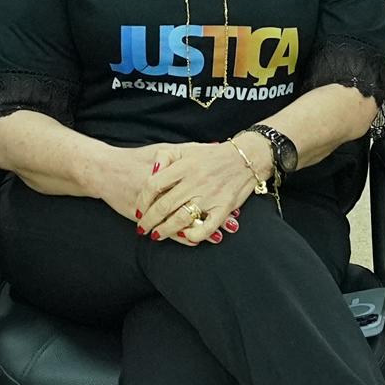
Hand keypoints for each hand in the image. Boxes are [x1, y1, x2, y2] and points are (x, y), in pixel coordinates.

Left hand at [132, 141, 264, 245]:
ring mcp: (210, 196)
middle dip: (148, 220)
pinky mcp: (224, 207)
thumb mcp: (186, 148)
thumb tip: (151, 172)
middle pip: (163, 205)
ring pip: (180, 219)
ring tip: (156, 235)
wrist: (246, 157)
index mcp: (184, 166)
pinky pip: (206, 227)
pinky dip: (194, 235)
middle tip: (142, 229)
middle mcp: (195, 182)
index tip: (138, 210)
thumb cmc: (212, 155)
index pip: (154, 185)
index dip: (142, 200)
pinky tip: (186, 236)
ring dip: (165, 230)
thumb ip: (165, 157)